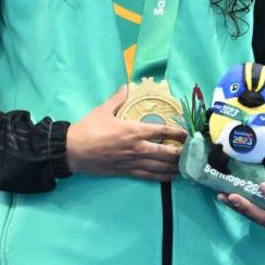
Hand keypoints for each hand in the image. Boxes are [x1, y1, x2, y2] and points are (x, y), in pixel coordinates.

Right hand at [65, 84, 188, 180]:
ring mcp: (132, 162)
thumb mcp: (103, 110)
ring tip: (187, 167)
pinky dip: (161, 177)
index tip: (188, 134)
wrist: (72, 151)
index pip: (162, 131)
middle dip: (181, 153)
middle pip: (166, 152)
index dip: (177, 133)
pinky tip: (170, 177)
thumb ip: (117, 99)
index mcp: (133, 130)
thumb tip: (125, 87)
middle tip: (193, 152)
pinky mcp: (125, 172)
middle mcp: (137, 148)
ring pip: (159, 167)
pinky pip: (148, 176)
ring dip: (175, 167)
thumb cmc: (88, 129)